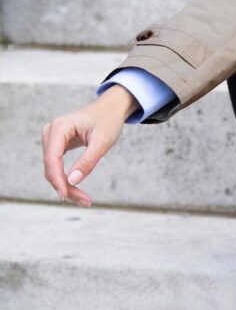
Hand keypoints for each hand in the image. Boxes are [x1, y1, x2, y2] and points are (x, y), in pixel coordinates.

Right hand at [41, 86, 136, 206]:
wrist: (110, 107)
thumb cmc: (108, 120)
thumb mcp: (102, 141)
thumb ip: (88, 161)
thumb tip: (72, 181)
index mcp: (59, 127)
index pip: (52, 158)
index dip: (57, 179)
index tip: (66, 196)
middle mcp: (51, 132)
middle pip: (51, 167)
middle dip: (65, 186)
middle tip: (85, 202)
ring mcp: (52, 138)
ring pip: (53, 169)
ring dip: (66, 186)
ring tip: (84, 200)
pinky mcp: (57, 145)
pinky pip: (57, 166)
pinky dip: (66, 179)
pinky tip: (76, 190)